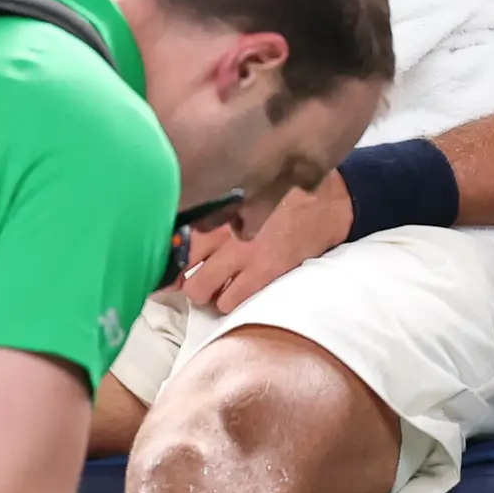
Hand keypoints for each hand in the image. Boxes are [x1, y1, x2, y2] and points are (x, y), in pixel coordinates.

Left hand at [176, 176, 348, 314]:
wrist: (331, 199)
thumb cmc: (285, 193)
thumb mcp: (246, 189)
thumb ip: (216, 204)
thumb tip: (186, 223)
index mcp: (214, 205)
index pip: (172, 232)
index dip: (162, 250)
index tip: (162, 260)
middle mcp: (220, 229)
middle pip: (177, 265)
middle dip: (179, 276)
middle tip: (190, 277)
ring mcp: (240, 253)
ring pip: (197, 290)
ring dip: (204, 293)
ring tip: (216, 287)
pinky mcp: (263, 271)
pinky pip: (229, 301)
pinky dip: (228, 303)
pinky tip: (237, 294)